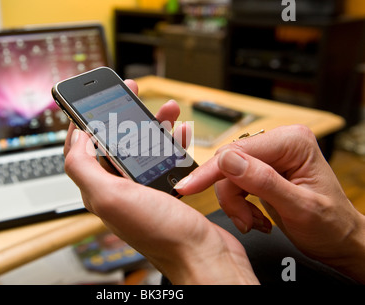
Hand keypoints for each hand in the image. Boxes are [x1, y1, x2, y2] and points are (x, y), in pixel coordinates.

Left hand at [63, 80, 258, 283]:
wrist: (203, 255)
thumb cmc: (161, 233)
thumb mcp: (111, 197)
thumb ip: (84, 167)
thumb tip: (76, 138)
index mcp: (100, 189)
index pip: (80, 150)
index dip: (83, 121)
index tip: (92, 99)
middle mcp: (119, 188)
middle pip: (113, 142)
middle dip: (122, 114)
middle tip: (132, 93)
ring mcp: (142, 189)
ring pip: (141, 146)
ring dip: (152, 124)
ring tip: (169, 110)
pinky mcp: (165, 190)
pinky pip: (164, 158)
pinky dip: (171, 142)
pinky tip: (181, 134)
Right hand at [175, 125, 364, 282]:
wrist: (338, 239)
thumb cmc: (330, 226)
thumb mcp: (300, 207)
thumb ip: (263, 182)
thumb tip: (228, 161)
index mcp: (292, 142)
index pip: (238, 150)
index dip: (211, 171)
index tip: (189, 188)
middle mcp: (280, 143)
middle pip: (229, 162)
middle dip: (230, 196)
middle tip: (244, 220)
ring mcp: (270, 155)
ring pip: (227, 175)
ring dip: (234, 203)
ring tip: (254, 222)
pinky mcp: (262, 169)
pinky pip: (233, 182)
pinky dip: (238, 204)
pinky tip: (254, 217)